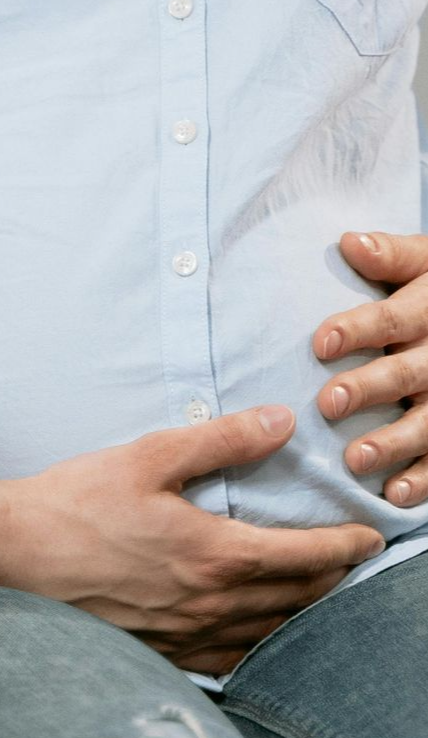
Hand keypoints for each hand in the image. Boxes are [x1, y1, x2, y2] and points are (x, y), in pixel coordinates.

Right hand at [0, 406, 384, 675]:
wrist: (9, 556)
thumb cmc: (73, 503)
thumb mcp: (145, 457)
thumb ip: (219, 440)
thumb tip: (280, 421)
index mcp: (214, 553)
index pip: (307, 557)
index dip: (346, 546)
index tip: (370, 537)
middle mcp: (211, 603)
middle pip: (298, 600)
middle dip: (334, 579)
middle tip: (351, 562)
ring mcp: (186, 636)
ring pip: (269, 634)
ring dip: (304, 614)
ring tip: (317, 596)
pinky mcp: (159, 652)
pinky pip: (230, 659)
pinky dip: (260, 644)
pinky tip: (256, 634)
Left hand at [314, 230, 427, 505]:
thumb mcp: (427, 260)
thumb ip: (392, 254)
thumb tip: (349, 241)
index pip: (394, 319)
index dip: (359, 329)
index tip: (320, 343)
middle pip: (409, 373)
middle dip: (371, 388)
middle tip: (329, 403)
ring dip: (394, 442)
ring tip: (356, 459)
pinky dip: (424, 478)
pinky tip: (394, 495)